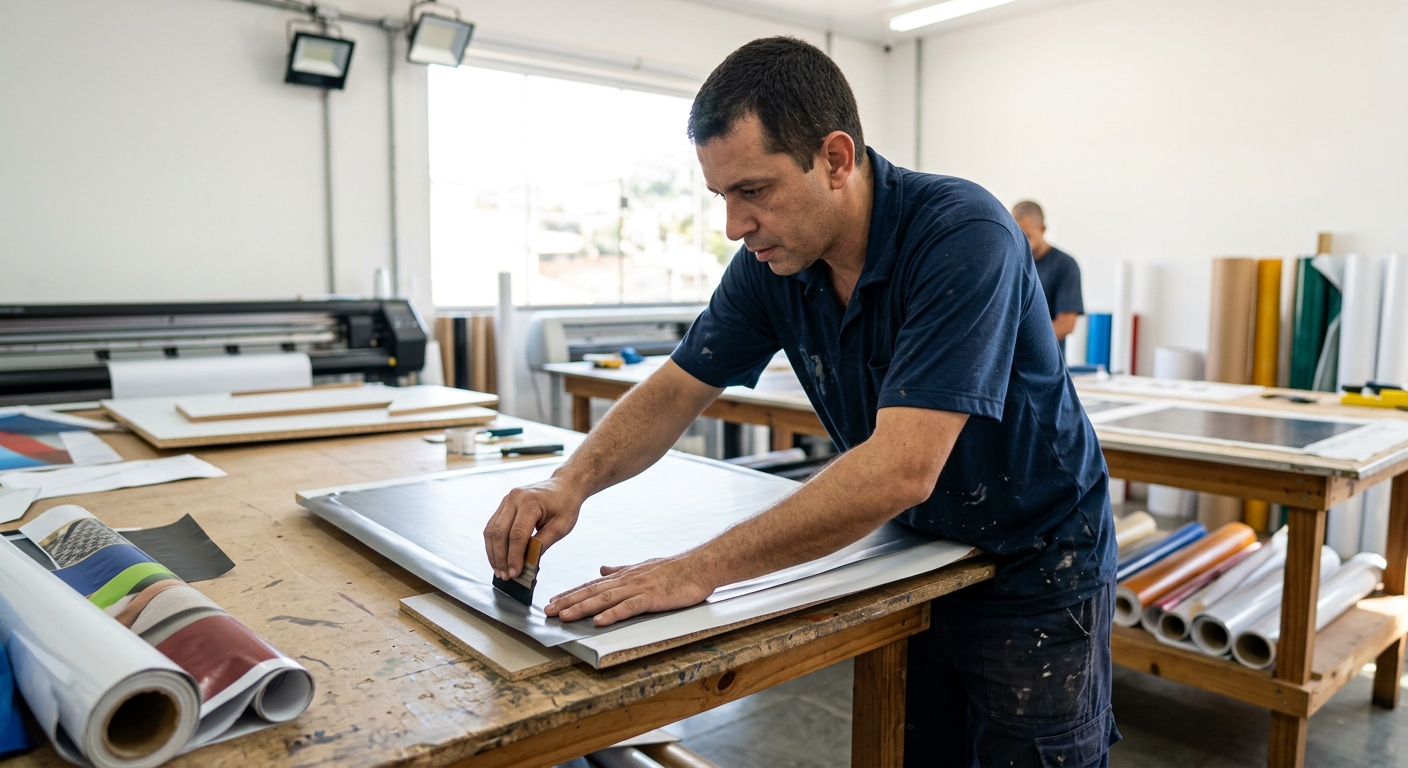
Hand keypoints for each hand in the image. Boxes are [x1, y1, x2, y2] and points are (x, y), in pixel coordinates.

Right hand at [483, 477, 583, 580]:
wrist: (564, 486)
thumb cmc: (565, 505)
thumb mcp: (560, 527)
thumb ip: (542, 544)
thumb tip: (527, 563)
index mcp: (530, 502)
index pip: (517, 535)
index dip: (514, 556)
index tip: (515, 572)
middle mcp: (514, 498)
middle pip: (499, 533)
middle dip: (500, 557)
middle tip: (505, 575)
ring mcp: (506, 500)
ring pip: (491, 530)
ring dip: (493, 553)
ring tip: (499, 570)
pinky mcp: (503, 505)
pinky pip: (493, 526)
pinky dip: (493, 544)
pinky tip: (498, 557)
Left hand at [545, 554, 715, 626]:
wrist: (700, 566)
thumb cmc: (675, 569)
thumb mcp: (643, 567)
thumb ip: (621, 570)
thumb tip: (602, 570)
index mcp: (624, 576)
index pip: (591, 585)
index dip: (571, 594)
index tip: (553, 602)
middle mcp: (626, 580)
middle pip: (592, 592)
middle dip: (568, 602)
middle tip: (548, 612)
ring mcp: (638, 588)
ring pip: (604, 599)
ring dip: (582, 608)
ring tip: (565, 617)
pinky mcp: (652, 597)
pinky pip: (628, 607)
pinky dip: (612, 614)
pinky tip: (599, 621)